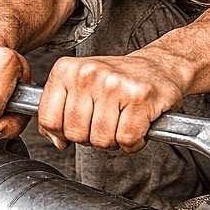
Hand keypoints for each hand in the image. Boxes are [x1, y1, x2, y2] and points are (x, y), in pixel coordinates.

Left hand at [37, 52, 188, 152]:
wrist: (160, 67)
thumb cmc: (118, 81)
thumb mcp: (79, 87)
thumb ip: (59, 113)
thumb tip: (57, 141)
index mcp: (67, 70)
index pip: (49, 119)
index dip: (63, 133)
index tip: (76, 126)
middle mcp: (88, 73)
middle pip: (75, 133)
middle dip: (90, 138)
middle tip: (104, 123)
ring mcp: (114, 84)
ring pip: (101, 139)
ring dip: (114, 141)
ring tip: (121, 122)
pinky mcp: (140, 97)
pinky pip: (127, 140)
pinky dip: (133, 143)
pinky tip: (137, 126)